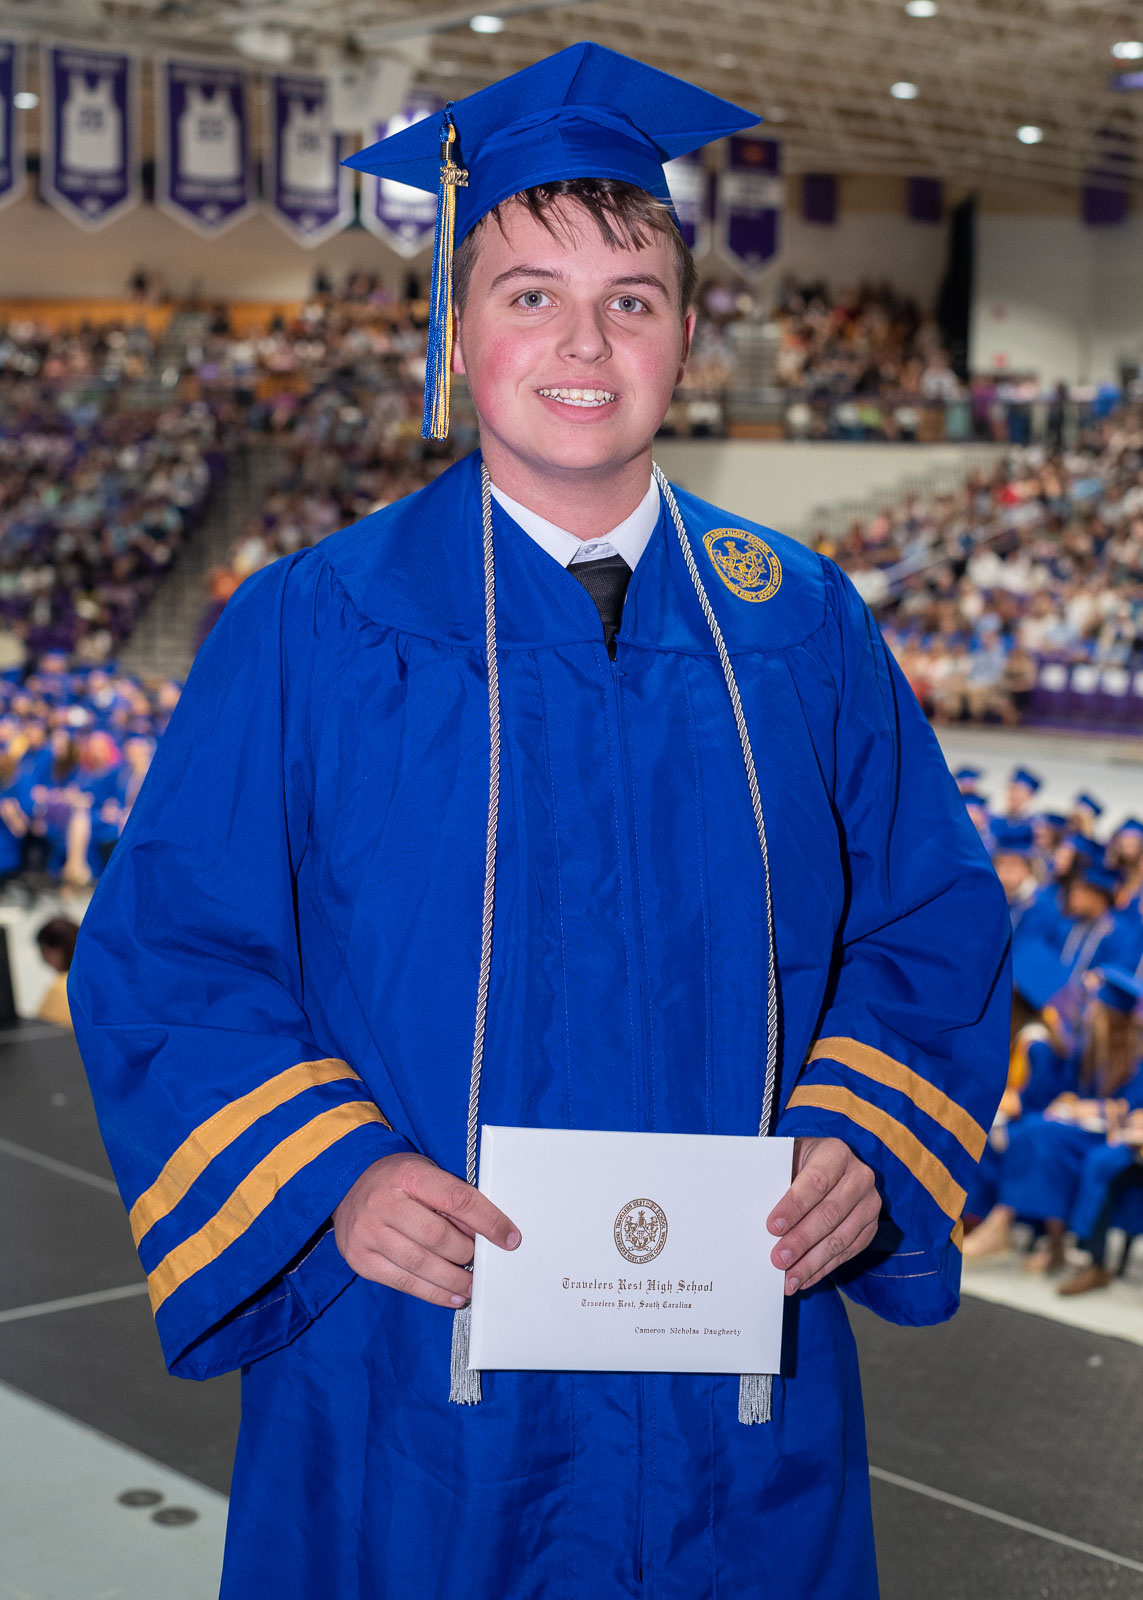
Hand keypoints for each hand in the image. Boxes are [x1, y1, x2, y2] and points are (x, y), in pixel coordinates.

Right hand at [333, 1151, 520, 1309]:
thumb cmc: (398, 1181)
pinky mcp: (361, 1259)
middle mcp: (384, 1203)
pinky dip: (433, 1293)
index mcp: (408, 1175)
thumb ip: (452, 1201)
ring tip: (472, 1285)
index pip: (456, 1199)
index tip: (510, 1238)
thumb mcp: (427, 1176)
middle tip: (482, 1262)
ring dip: (453, 1279)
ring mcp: (368, 1233)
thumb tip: (487, 1235)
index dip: (488, 1220)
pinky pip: (403, 1282)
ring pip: (420, 1264)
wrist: (348, 1184)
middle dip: (467, 1253)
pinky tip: (452, 1296)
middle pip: (437, 1237)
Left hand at [767, 1137, 880, 1294]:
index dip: (794, 1206)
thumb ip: (778, 1182)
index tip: (773, 1227)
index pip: (816, 1182)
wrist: (829, 1165)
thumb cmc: (801, 1164)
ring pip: (841, 1238)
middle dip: (801, 1240)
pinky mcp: (871, 1226)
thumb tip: (763, 1221)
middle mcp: (859, 1176)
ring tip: (789, 1279)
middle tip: (778, 1259)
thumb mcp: (789, 1159)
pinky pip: (848, 1252)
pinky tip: (804, 1278)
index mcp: (836, 1153)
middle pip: (829, 1213)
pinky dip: (824, 1268)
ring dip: (812, 1262)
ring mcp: (869, 1203)